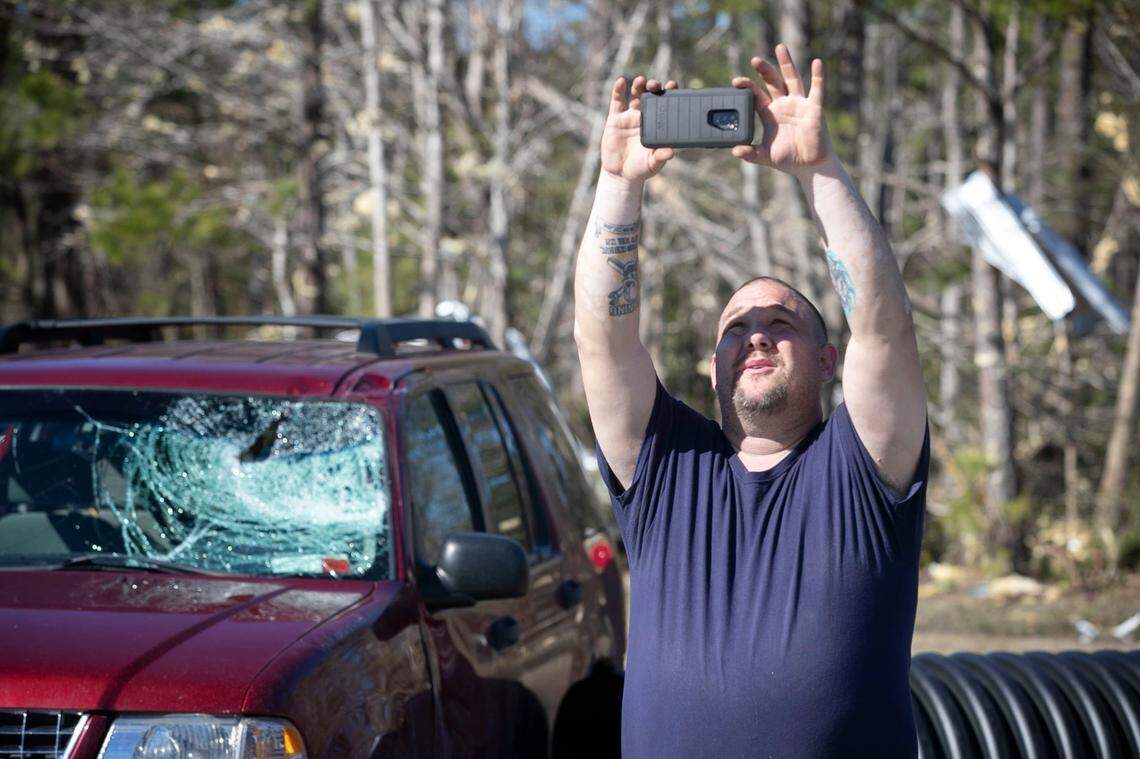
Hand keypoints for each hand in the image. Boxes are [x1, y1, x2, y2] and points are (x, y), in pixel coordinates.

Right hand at [600, 75, 677, 184]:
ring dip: (638, 85)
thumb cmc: (641, 168)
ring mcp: (629, 117)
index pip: (665, 104)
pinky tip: (621, 81)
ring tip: (641, 81)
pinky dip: (618, 90)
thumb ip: (660, 157)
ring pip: (635, 95)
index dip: (669, 93)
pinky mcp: (615, 119)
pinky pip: (616, 102)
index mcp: (657, 124)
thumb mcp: (652, 164)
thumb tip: (670, 152)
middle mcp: (644, 116)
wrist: (621, 174)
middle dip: (654, 87)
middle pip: (651, 95)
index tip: (673, 85)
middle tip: (655, 85)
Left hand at [730, 44, 834, 175]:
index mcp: (770, 113)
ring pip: (792, 79)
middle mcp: (784, 105)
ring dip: (786, 64)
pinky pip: (817, 89)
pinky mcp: (814, 108)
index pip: (756, 95)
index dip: (748, 87)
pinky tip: (817, 62)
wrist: (810, 167)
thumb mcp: (765, 156)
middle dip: (764, 70)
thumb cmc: (788, 160)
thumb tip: (735, 151)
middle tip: (754, 60)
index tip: (736, 82)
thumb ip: (750, 154)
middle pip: (773, 82)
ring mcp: (799, 104)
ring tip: (779, 47)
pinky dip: (818, 76)